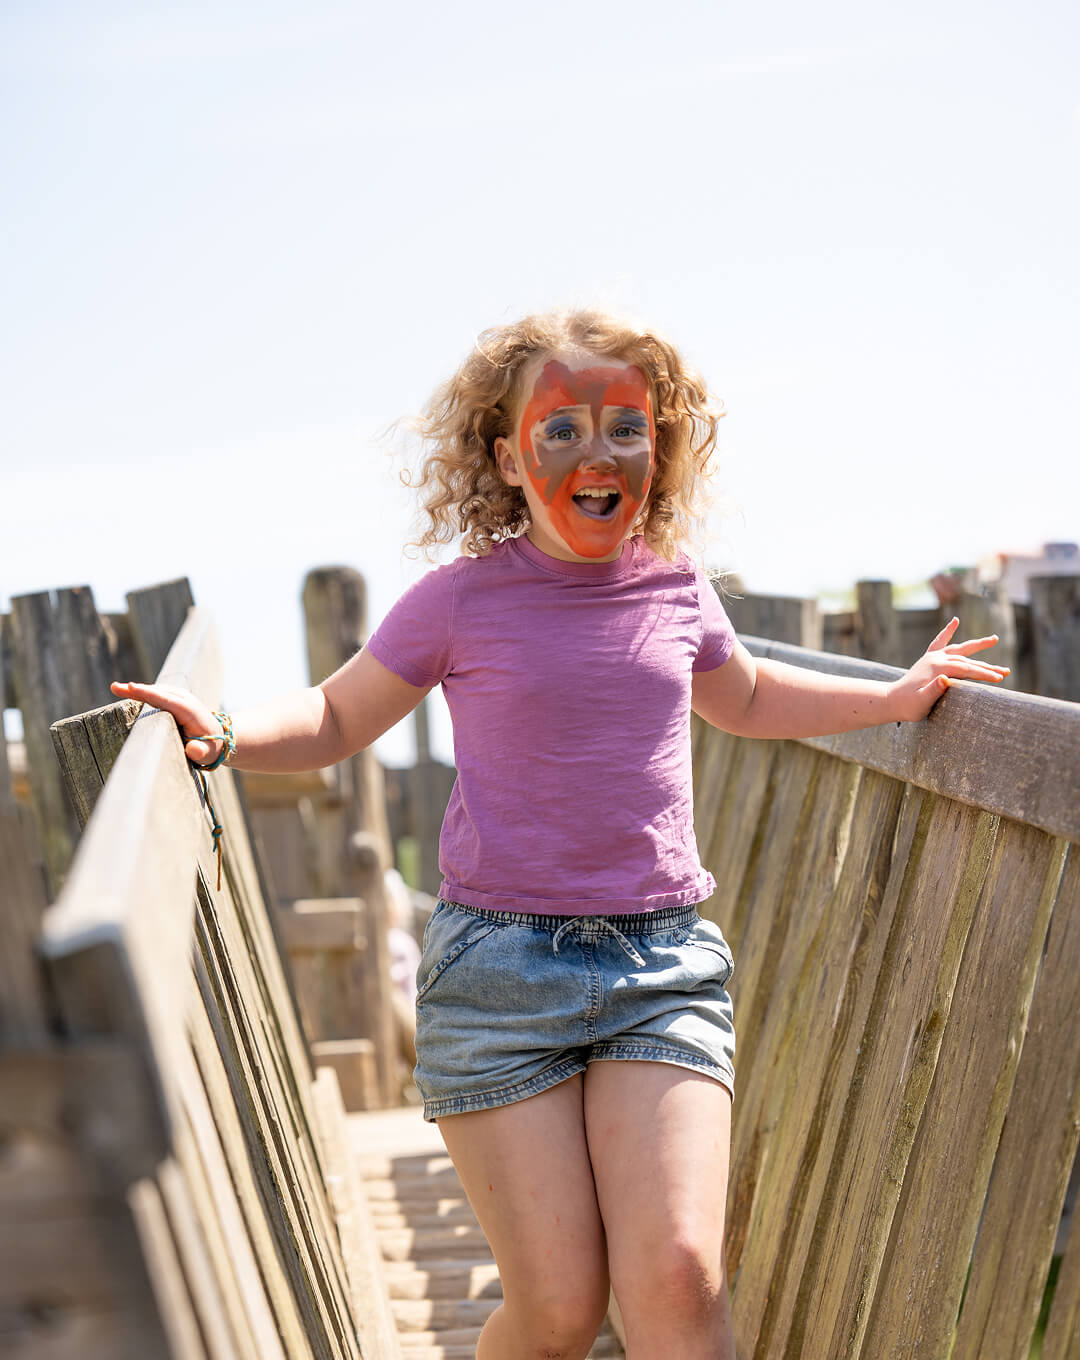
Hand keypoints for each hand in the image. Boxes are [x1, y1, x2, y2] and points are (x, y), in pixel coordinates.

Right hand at [110, 680, 223, 765]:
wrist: (218, 737)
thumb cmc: (210, 748)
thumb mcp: (208, 754)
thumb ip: (201, 752)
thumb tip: (193, 750)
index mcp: (190, 711)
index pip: (166, 700)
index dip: (149, 694)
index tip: (132, 688)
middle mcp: (185, 700)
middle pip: (158, 692)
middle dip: (137, 690)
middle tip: (115, 687)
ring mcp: (179, 697)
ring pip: (155, 691)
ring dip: (137, 690)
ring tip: (117, 688)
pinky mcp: (174, 699)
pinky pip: (156, 694)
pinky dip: (143, 692)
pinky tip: (128, 691)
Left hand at [887, 618, 1008, 722]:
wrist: (891, 700)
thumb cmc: (908, 706)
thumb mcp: (921, 702)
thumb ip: (933, 691)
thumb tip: (945, 680)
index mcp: (937, 668)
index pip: (967, 669)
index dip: (984, 673)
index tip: (1000, 678)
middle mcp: (936, 658)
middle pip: (967, 660)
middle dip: (987, 666)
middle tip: (1006, 671)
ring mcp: (932, 657)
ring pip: (959, 649)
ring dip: (977, 645)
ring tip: (994, 639)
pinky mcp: (928, 658)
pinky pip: (940, 642)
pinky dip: (948, 631)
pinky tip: (955, 621)